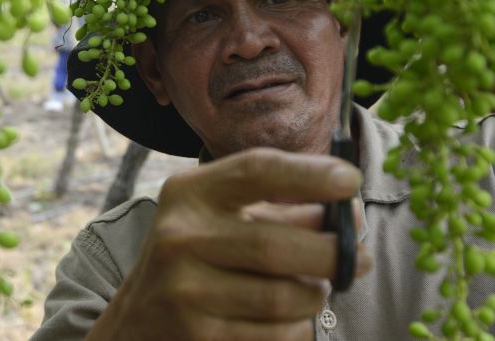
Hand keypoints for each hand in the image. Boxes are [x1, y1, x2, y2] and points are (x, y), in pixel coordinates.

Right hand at [89, 148, 369, 340]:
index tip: (351, 181)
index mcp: (189, 193)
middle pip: (278, 245)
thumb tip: (348, 215)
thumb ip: (278, 209)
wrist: (136, 322)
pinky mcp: (200, 336)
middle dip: (333, 253)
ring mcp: (186, 292)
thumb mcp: (220, 217)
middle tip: (358, 257)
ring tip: (316, 288)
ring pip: (285, 297)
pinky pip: (277, 334)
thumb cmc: (196, 257)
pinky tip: (290, 317)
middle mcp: (180, 237)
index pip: (257, 171)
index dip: (310, 174)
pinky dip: (298, 326)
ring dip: (316, 294)